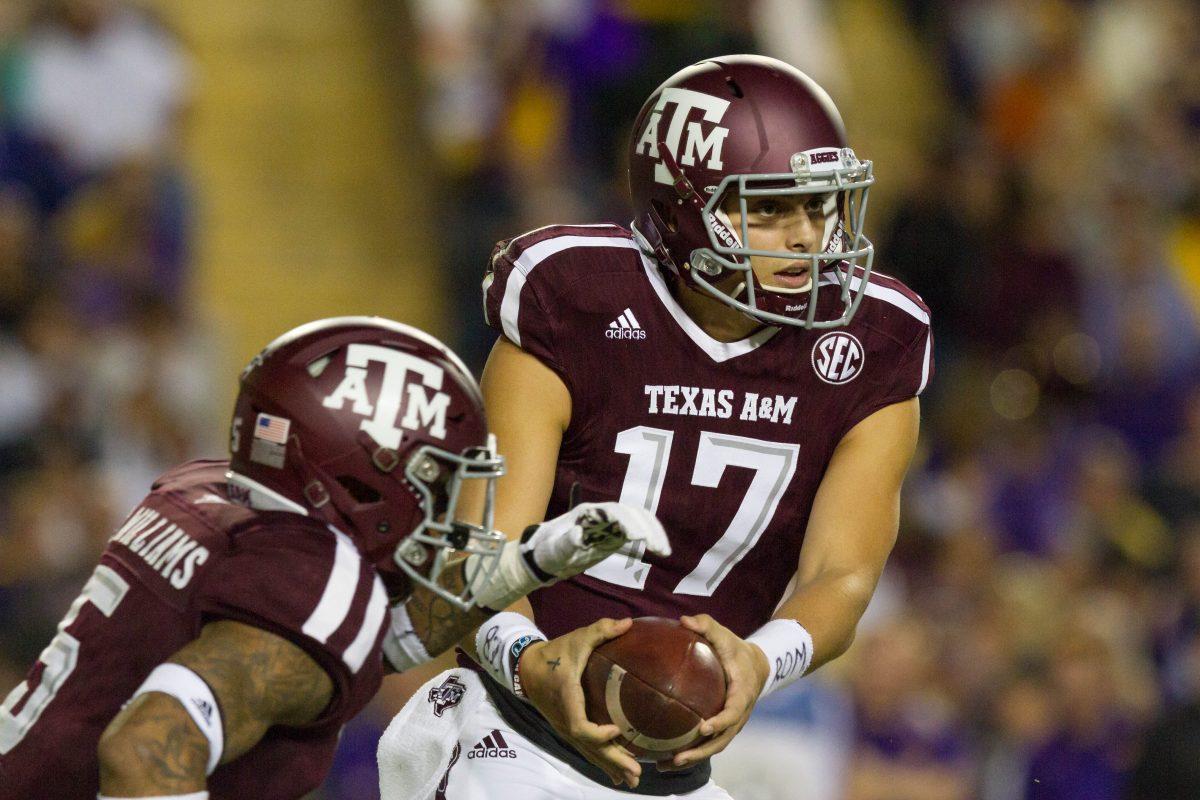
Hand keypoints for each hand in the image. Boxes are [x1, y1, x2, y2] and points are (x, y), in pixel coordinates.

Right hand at [517, 617, 644, 787]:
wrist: (528, 667)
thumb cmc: (556, 653)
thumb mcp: (578, 638)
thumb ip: (602, 630)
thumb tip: (630, 622)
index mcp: (568, 699)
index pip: (579, 726)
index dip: (597, 734)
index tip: (617, 730)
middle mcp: (565, 719)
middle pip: (588, 747)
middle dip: (612, 760)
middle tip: (636, 773)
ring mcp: (565, 727)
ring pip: (588, 752)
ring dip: (609, 767)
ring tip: (631, 781)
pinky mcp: (567, 729)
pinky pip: (585, 749)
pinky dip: (601, 762)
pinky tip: (616, 774)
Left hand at [523, 502, 670, 581]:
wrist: (544, 557)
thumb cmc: (546, 552)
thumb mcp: (553, 550)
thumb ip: (565, 542)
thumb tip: (578, 535)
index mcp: (587, 513)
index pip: (613, 511)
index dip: (628, 521)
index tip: (638, 538)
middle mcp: (601, 515)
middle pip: (630, 513)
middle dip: (646, 527)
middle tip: (657, 548)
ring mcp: (609, 525)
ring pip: (638, 520)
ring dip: (653, 532)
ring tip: (664, 551)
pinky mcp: (614, 536)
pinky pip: (638, 532)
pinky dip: (651, 538)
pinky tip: (661, 551)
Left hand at [660, 614, 769, 770]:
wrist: (757, 666)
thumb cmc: (736, 649)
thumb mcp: (724, 634)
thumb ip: (706, 625)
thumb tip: (684, 620)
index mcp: (741, 693)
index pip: (733, 711)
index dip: (720, 721)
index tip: (703, 727)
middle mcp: (739, 714)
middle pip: (722, 740)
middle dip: (701, 752)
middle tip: (677, 758)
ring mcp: (733, 724)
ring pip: (715, 746)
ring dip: (694, 758)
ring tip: (666, 766)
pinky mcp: (725, 727)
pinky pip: (710, 743)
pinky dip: (693, 753)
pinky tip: (668, 758)